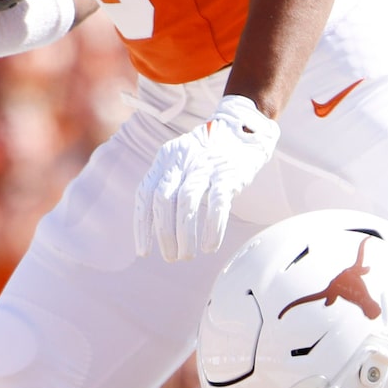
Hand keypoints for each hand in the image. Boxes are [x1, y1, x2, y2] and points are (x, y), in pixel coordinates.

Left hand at [136, 95, 278, 260]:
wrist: (245, 130)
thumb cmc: (210, 154)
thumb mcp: (182, 161)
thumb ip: (168, 184)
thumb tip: (157, 227)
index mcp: (166, 158)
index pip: (145, 193)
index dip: (142, 225)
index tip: (144, 251)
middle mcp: (182, 160)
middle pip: (163, 200)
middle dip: (164, 234)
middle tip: (170, 257)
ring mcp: (206, 165)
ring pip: (187, 203)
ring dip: (184, 235)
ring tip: (186, 256)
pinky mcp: (229, 173)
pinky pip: (218, 204)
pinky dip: (212, 229)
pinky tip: (210, 246)